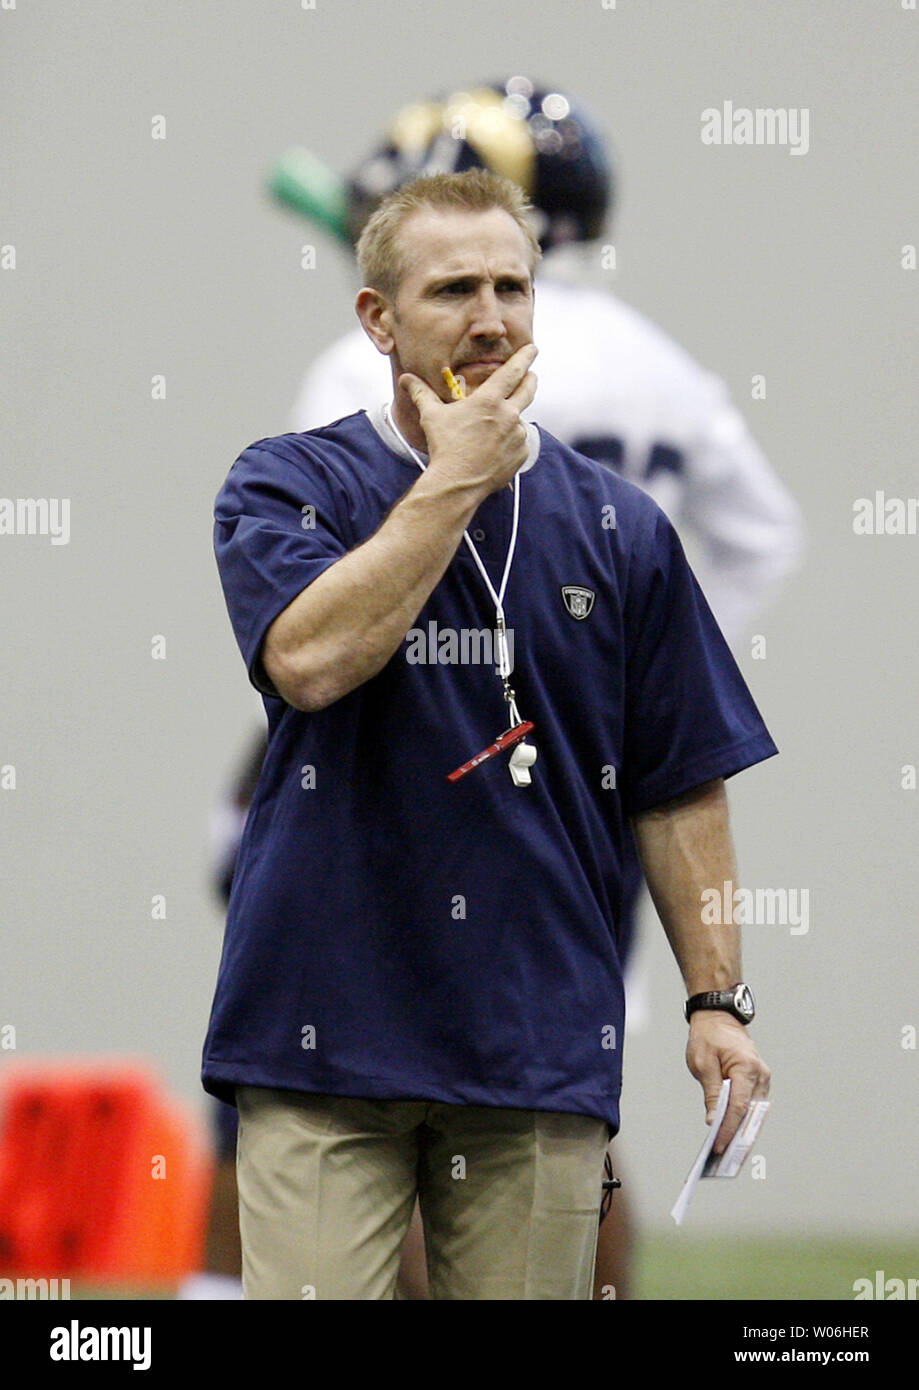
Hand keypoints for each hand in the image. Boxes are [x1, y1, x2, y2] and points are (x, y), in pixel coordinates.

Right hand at [398, 343, 537, 497]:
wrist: (457, 482)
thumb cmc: (445, 447)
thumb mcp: (432, 416)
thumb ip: (421, 393)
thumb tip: (406, 378)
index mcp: (490, 400)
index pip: (513, 371)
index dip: (524, 357)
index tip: (532, 349)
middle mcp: (508, 415)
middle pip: (528, 390)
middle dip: (531, 379)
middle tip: (531, 375)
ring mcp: (517, 435)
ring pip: (519, 420)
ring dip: (511, 418)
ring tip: (493, 429)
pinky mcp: (521, 454)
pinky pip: (519, 442)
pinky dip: (510, 442)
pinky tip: (494, 449)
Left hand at [686, 1012, 770, 1152]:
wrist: (719, 1018)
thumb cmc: (708, 1037)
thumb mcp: (702, 1064)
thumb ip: (712, 1093)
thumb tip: (714, 1121)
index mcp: (746, 1068)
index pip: (739, 1107)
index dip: (728, 1129)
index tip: (718, 1147)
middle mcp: (760, 1075)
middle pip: (751, 1114)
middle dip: (738, 1137)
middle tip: (725, 1159)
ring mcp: (762, 1078)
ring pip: (754, 1113)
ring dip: (743, 1132)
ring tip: (729, 1153)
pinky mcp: (759, 1081)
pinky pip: (753, 1106)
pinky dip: (744, 1120)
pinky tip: (733, 1135)